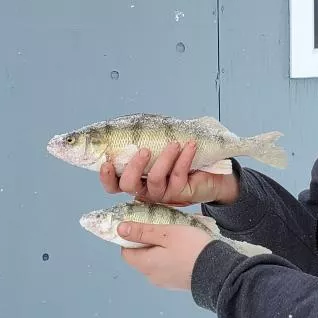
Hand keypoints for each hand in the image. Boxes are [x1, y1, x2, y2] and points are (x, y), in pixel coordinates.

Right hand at [100, 141, 239, 207]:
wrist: (211, 175)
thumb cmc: (180, 159)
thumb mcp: (160, 148)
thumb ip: (146, 141)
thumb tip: (134, 124)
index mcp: (136, 180)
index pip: (114, 185)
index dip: (107, 178)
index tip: (107, 163)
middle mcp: (146, 190)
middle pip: (129, 186)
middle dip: (134, 167)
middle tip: (144, 150)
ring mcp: (162, 194)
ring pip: (155, 180)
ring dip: (163, 159)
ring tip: (174, 144)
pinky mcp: (180, 193)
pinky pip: (178, 175)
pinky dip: (184, 157)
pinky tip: (189, 145)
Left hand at [115, 221, 211, 289]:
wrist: (219, 271)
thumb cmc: (191, 249)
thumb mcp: (166, 233)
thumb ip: (142, 231)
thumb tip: (120, 229)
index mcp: (145, 264)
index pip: (126, 252)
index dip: (130, 238)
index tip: (142, 226)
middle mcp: (152, 277)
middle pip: (141, 257)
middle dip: (148, 242)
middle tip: (163, 228)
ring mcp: (165, 282)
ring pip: (155, 262)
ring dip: (161, 249)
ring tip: (176, 236)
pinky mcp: (178, 283)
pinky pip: (167, 268)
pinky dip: (170, 257)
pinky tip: (184, 249)